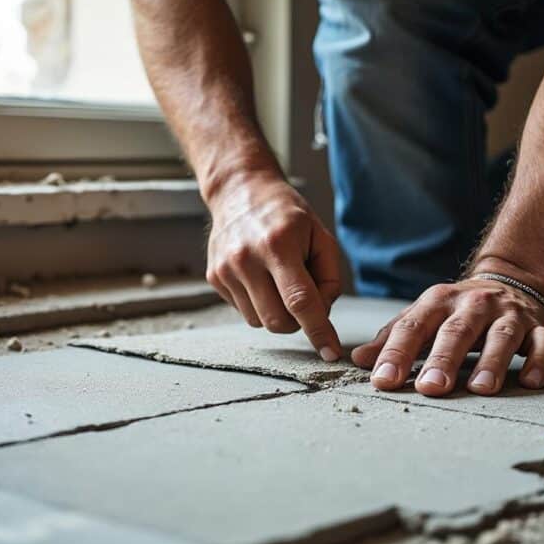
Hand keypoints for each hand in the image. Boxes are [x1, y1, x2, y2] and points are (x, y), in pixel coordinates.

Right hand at [205, 170, 343, 360]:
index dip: (318, 331)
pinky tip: (260, 277)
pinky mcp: (213, 277)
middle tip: (303, 298)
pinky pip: (243, 311)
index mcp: (278, 245)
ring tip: (278, 280)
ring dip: (277, 312)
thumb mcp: (321, 236)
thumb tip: (321, 314)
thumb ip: (329, 278)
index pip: (300, 301)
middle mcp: (246, 258)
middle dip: (298, 322)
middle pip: (278, 321)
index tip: (330, 353)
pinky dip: (258, 303)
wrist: (240, 191)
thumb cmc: (287, 215)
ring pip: (259, 322)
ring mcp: (225, 269)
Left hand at [351, 278, 543, 395]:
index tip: (383, 380)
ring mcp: (509, 315)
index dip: (397, 353)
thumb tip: (359, 360)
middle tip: (430, 388)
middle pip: (457, 332)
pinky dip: (539, 361)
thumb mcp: (423, 316)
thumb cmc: (459, 309)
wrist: (512, 280)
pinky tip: (530, 381)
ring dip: (492, 362)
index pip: (414, 327)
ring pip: (502, 336)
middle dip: (443, 360)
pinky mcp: (539, 327)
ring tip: (481, 389)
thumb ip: (392, 337)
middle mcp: (474, 305)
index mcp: (439, 302)